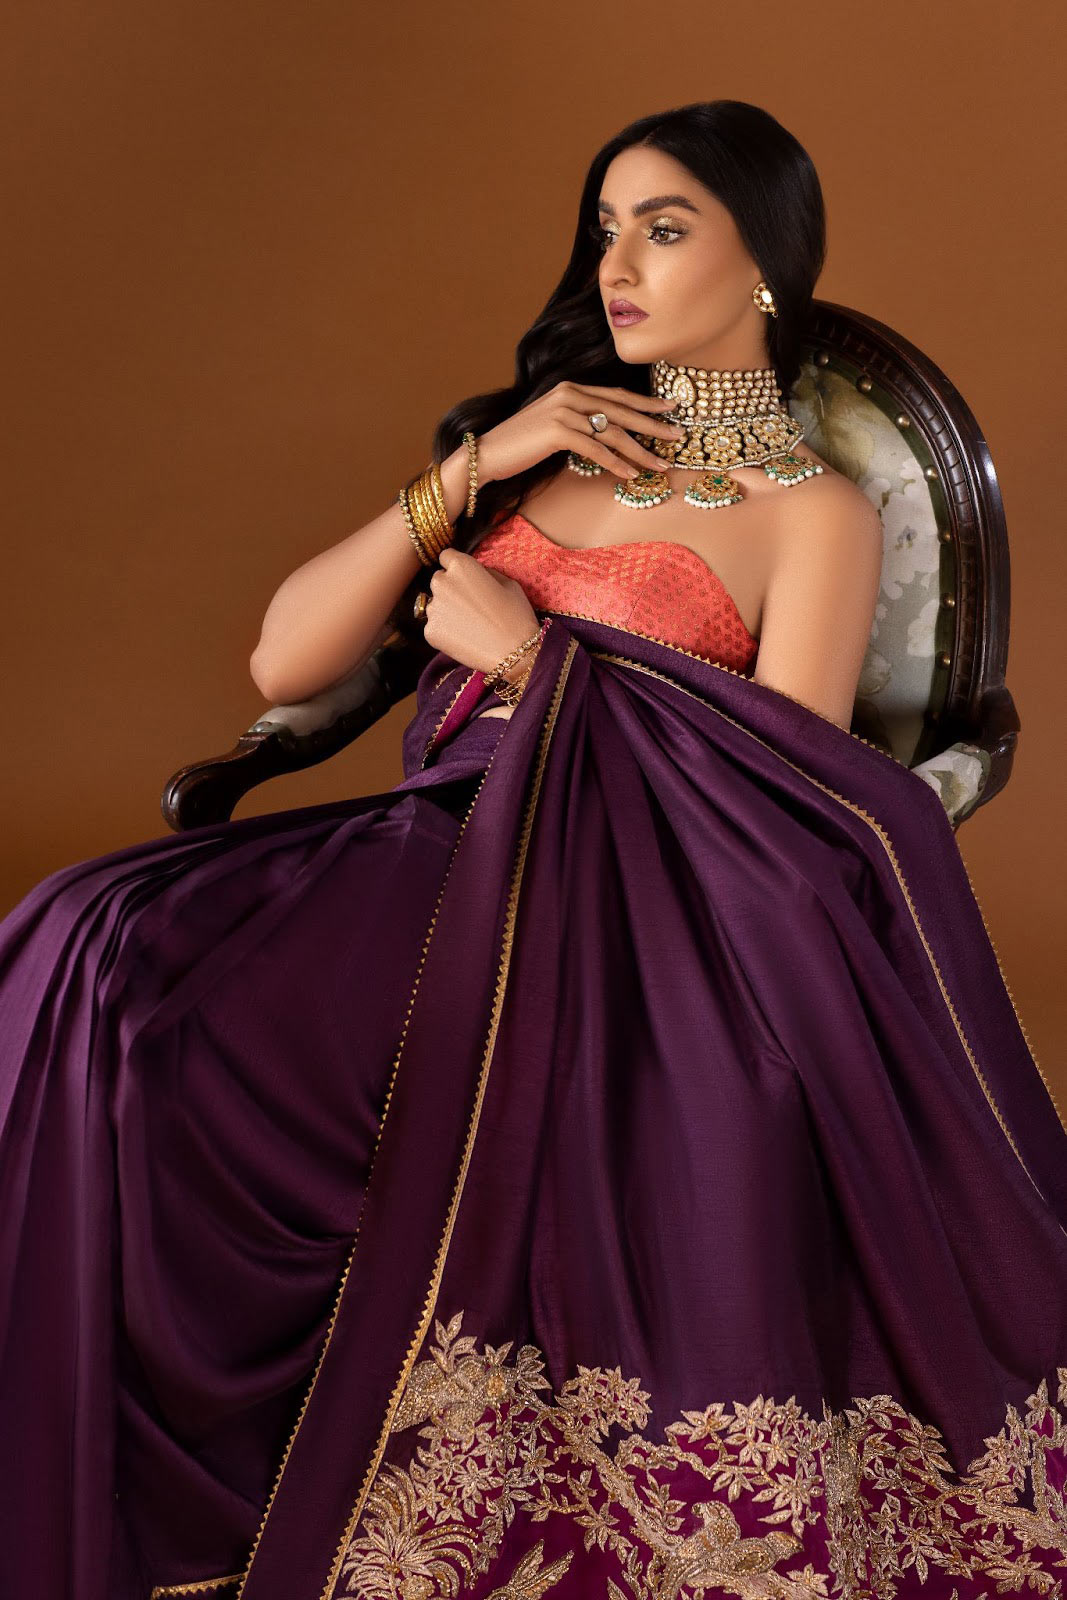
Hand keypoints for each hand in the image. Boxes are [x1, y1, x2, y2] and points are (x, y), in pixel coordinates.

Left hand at [422, 547, 540, 677]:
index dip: (455, 567)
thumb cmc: (516, 615)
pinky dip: (445, 630)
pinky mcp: (430, 631)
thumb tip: (476, 572)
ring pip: (435, 604)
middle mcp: (442, 582)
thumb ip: (485, 572)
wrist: (513, 652)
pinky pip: (434, 626)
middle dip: (450, 588)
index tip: (463, 578)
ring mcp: (434, 608)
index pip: (446, 556)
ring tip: (468, 624)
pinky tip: (463, 637)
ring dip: (446, 610)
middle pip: (438, 580)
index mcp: (461, 565)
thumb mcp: (508, 583)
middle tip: (469, 604)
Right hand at [475, 380, 680, 485]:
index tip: (670, 409)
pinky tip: (630, 475)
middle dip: (653, 425)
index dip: (646, 403)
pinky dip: (615, 464)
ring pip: (613, 432)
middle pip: (622, 411)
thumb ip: (579, 422)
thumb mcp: (553, 425)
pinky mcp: (557, 431)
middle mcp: (570, 394)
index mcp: (571, 388)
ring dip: (640, 451)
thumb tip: (609, 435)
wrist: (487, 453)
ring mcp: (564, 411)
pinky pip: (596, 450)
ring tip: (659, 465)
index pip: (617, 395)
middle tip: (677, 435)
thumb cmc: (521, 445)